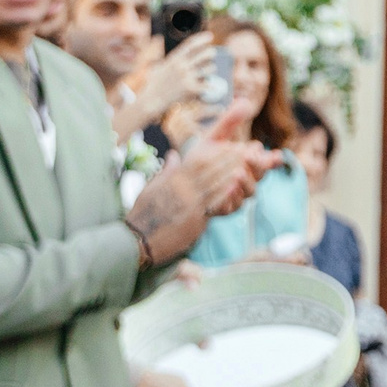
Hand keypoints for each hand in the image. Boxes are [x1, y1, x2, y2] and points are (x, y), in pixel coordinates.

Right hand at [117, 34, 217, 134]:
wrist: (151, 101)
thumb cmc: (155, 84)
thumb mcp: (160, 68)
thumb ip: (172, 60)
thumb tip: (186, 54)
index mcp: (173, 59)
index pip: (190, 44)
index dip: (201, 38)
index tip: (210, 36)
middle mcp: (182, 66)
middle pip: (205, 53)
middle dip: (211, 53)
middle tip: (212, 53)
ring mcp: (187, 77)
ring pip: (210, 68)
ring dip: (210, 69)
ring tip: (207, 71)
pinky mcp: (192, 89)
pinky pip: (208, 83)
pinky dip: (209, 85)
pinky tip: (208, 86)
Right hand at [125, 108, 273, 264]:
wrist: (135, 240)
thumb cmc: (142, 215)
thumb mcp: (152, 188)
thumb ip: (167, 171)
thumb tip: (175, 155)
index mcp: (174, 178)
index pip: (201, 159)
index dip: (221, 151)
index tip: (236, 145)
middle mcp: (181, 187)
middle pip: (212, 168)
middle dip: (233, 158)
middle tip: (251, 151)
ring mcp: (187, 202)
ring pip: (215, 182)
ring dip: (236, 171)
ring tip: (251, 164)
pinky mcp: (192, 219)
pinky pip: (213, 203)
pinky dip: (227, 192)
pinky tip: (239, 185)